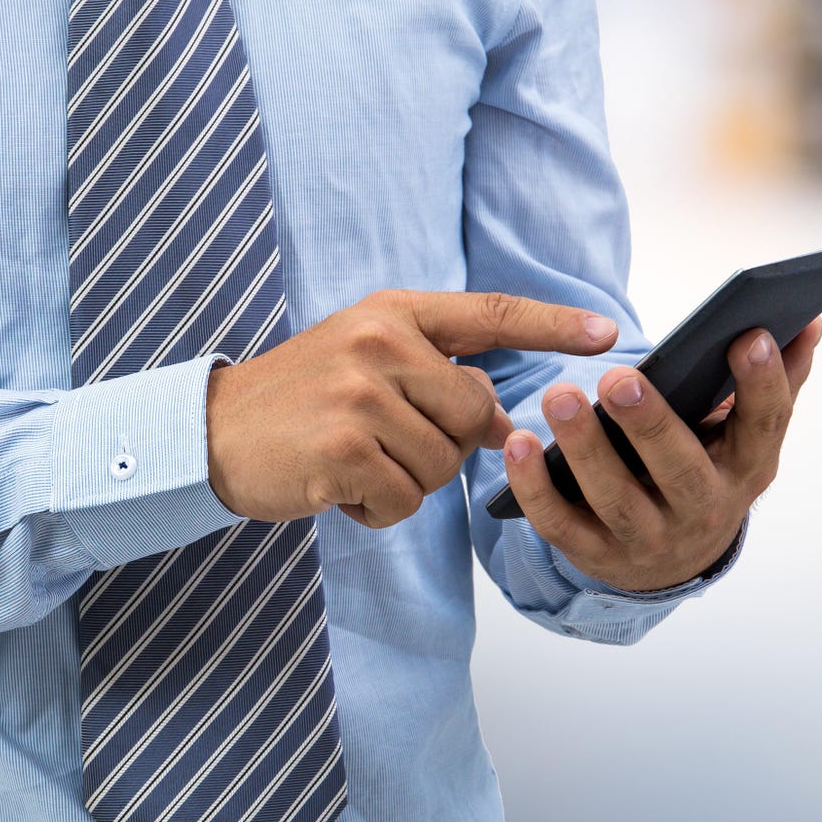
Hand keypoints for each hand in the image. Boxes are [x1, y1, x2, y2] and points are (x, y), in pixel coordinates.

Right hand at [206, 290, 618, 526]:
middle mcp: (381, 343)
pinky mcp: (343, 448)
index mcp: (392, 313)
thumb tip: (505, 428)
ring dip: (407, 480)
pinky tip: (339, 487)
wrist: (212, 429)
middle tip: (388, 443)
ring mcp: (361, 394)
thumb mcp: (368, 365)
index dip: (554, 323)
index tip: (608, 332)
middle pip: (475, 414)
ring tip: (355, 460)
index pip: (491, 313)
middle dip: (445, 445)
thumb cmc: (300, 397)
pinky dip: (379, 509)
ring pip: (443, 465)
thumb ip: (437, 381)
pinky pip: (405, 501)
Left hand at [502, 318, 821, 591]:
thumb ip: (774, 377)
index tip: (746, 333)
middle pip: (678, 469)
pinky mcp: (595, 554)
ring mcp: (648, 538)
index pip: (762, 426)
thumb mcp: (743, 433)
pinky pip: (560, 523)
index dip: (761, 384)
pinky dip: (535, 488)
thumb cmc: (708, 466)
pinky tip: (516, 443)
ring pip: (615, 498)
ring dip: (584, 449)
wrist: (672, 557)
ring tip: (557, 395)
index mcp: (745, 468)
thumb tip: (808, 320)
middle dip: (650, 423)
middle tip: (618, 377)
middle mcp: (702, 509)